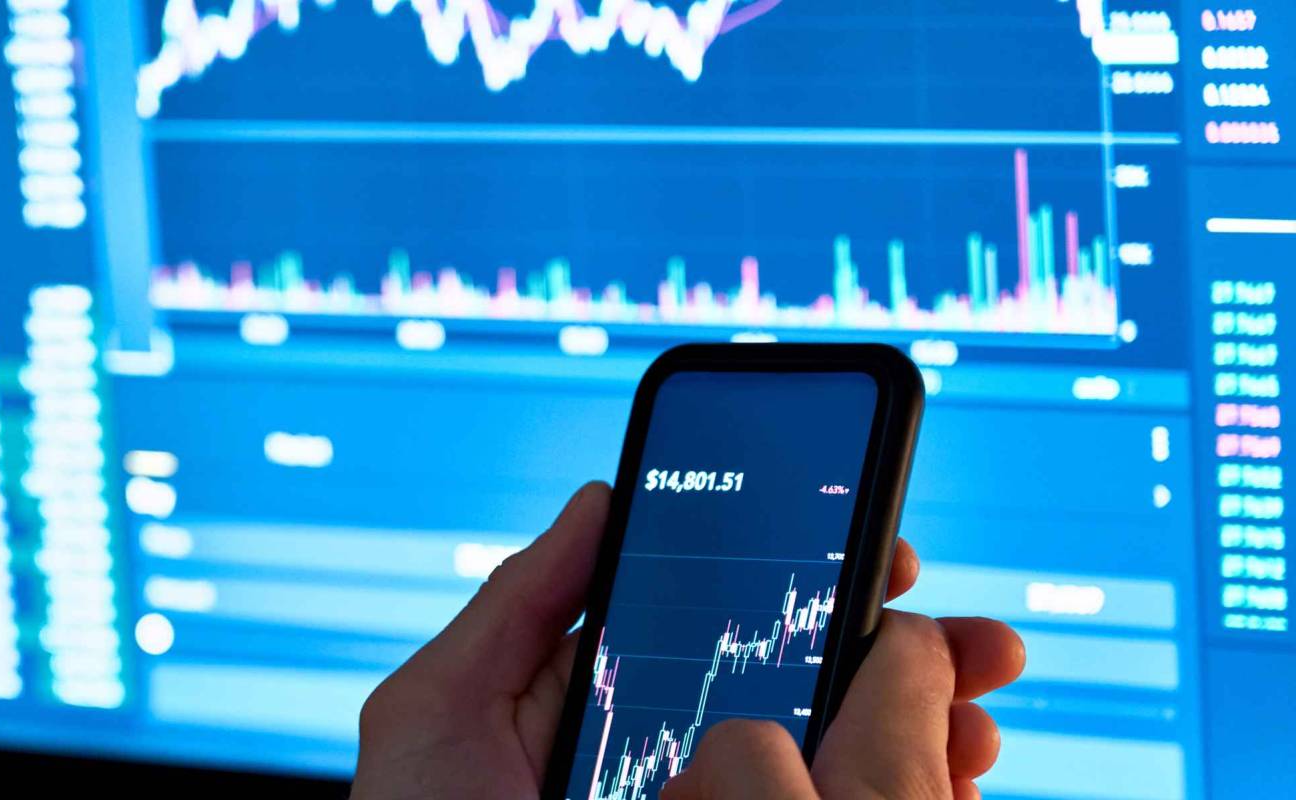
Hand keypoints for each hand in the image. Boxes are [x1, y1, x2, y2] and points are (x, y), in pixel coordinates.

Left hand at [350, 482, 1024, 799]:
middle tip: (975, 640)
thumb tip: (603, 496)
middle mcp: (672, 755)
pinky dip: (900, 796)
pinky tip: (950, 782)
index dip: (813, 582)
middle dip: (902, 655)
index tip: (887, 554)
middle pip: (808, 687)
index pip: (728, 624)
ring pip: (838, 760)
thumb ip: (520, 602)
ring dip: (926, 730)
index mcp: (611, 698)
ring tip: (977, 719)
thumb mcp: (442, 710)